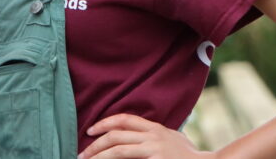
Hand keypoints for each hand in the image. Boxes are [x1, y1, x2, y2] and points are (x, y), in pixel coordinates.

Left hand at [79, 114, 212, 158]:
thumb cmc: (191, 157)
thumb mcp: (173, 140)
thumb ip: (156, 136)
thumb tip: (138, 138)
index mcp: (155, 128)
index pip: (123, 119)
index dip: (104, 123)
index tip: (90, 131)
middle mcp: (152, 135)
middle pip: (115, 134)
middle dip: (96, 144)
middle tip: (83, 153)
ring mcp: (154, 148)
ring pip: (117, 149)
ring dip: (99, 155)